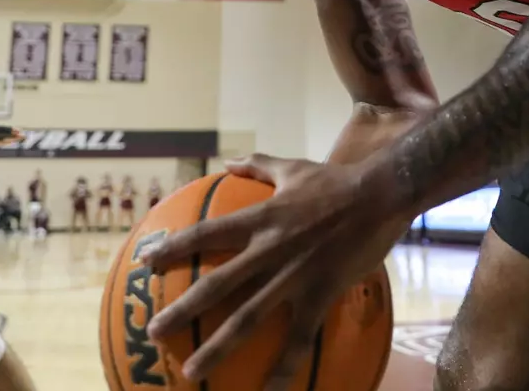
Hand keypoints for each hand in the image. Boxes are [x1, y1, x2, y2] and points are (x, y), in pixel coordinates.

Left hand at [141, 154, 414, 387]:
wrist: (381, 194)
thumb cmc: (337, 181)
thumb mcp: (293, 167)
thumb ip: (259, 164)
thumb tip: (229, 161)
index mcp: (260, 218)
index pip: (206, 234)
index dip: (174, 248)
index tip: (146, 263)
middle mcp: (269, 250)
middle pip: (216, 284)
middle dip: (181, 309)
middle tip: (152, 331)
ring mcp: (294, 275)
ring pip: (248, 318)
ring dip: (217, 347)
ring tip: (192, 371)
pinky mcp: (321, 293)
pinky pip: (299, 337)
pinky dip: (283, 366)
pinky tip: (268, 390)